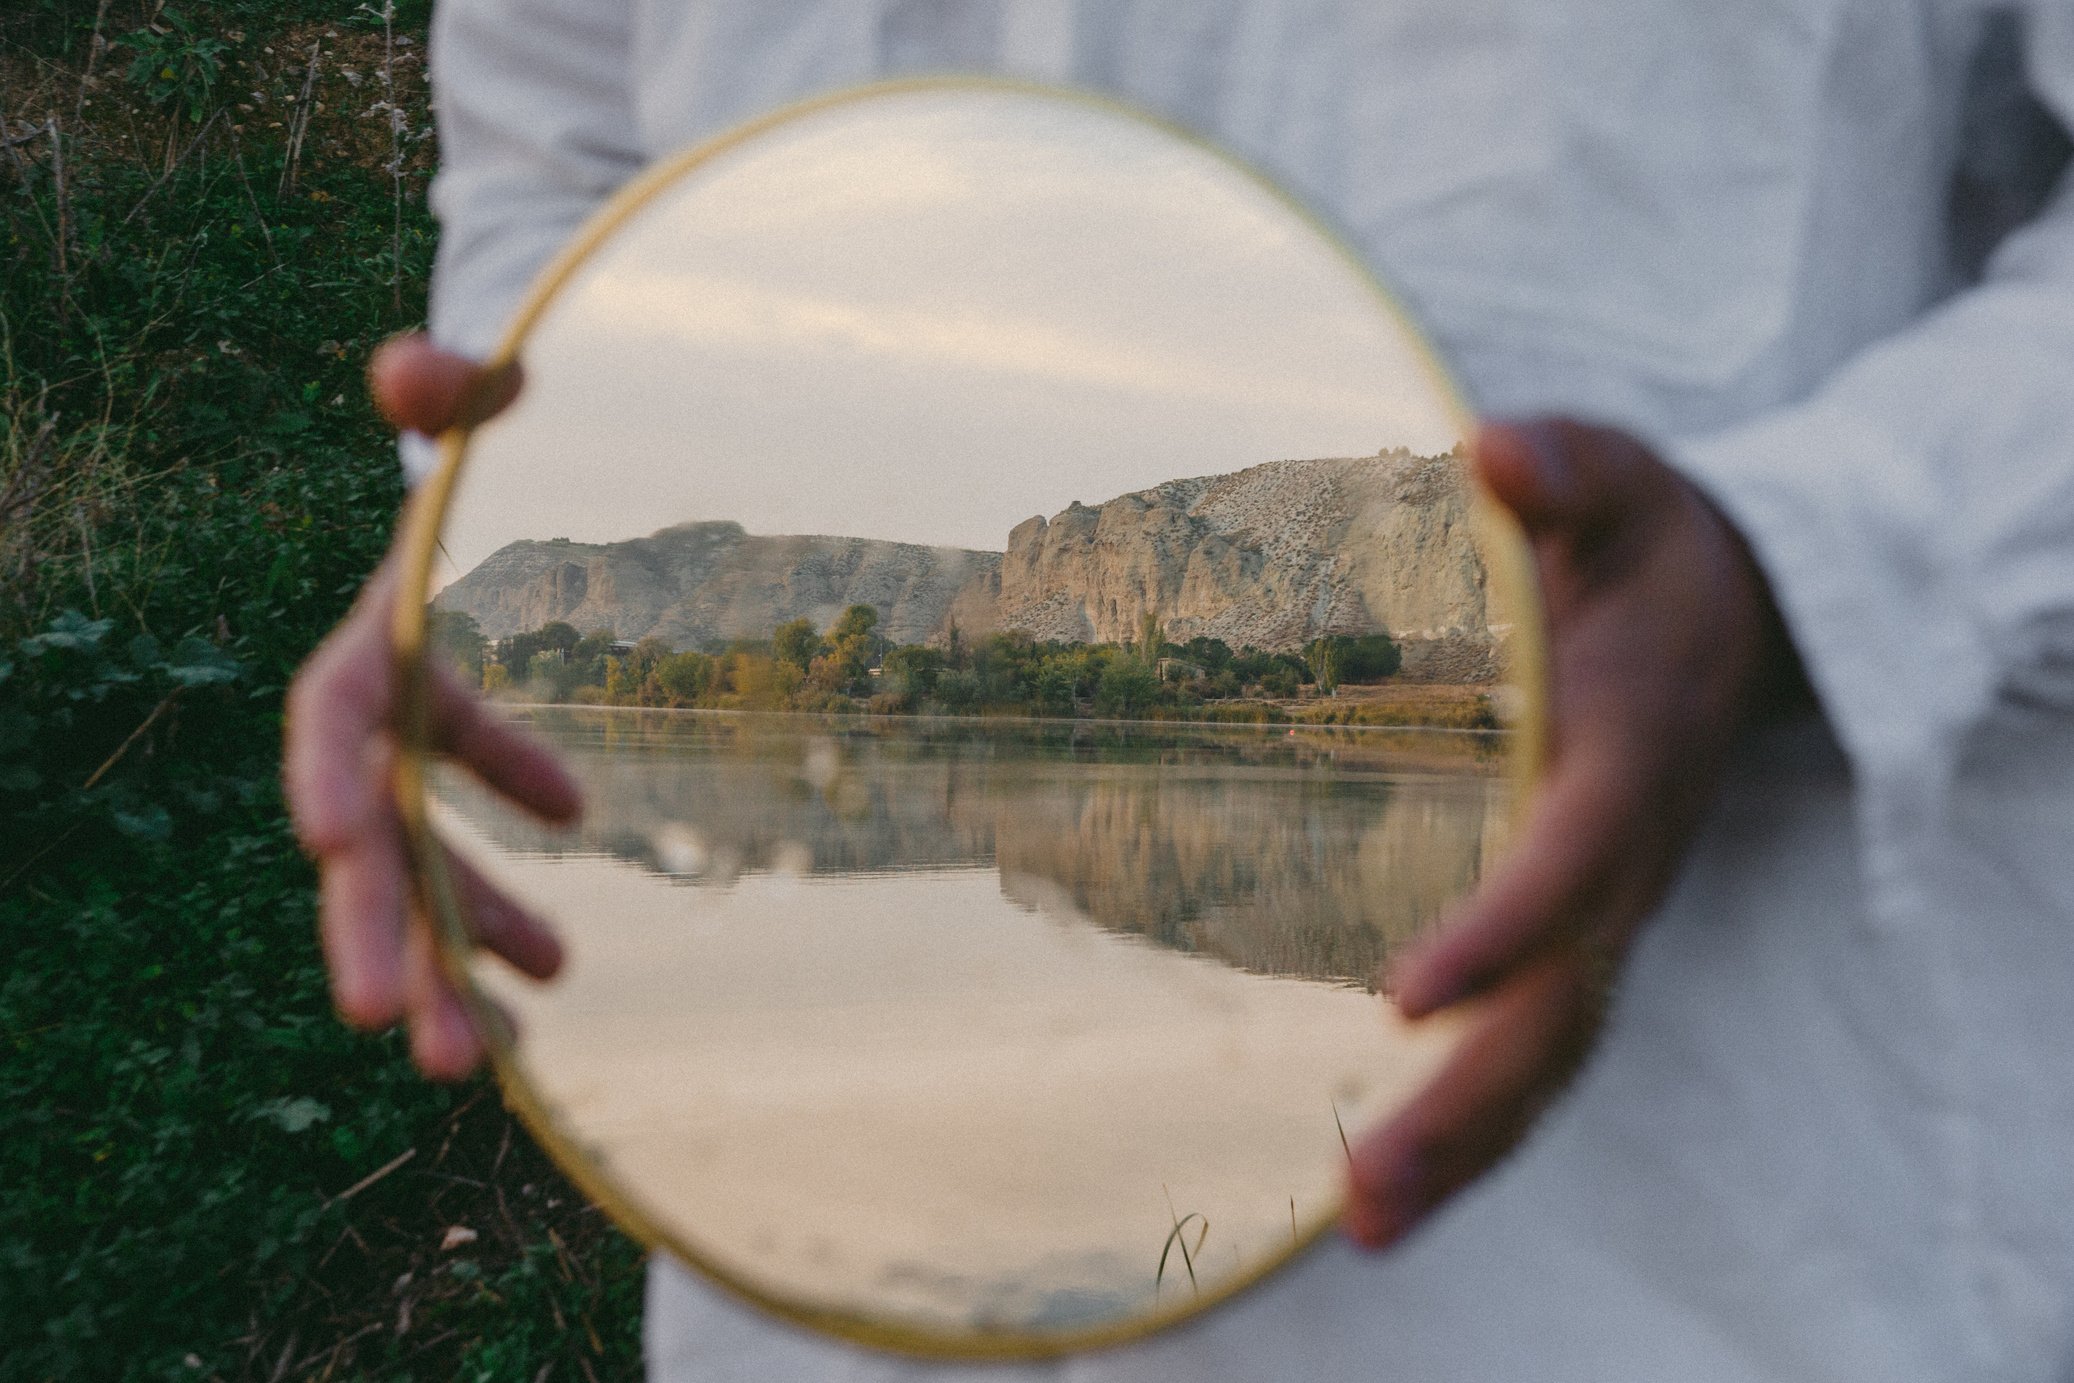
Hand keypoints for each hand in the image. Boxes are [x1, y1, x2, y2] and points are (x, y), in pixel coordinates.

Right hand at [283, 335, 574, 1078]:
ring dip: (452, 961)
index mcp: (371, 636)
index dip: (332, 770)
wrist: (478, 465)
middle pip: (369, 835)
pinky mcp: (454, 763)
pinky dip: (505, 906)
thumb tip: (409, 368)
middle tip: (404, 1032)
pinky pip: (470, 849)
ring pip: (422, 875)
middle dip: (381, 929)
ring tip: (502, 1060)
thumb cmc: (479, 427)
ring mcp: (414, 749)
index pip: (335, 712)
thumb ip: (451, 385)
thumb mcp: (479, 396)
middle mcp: (378, 711)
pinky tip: (554, 971)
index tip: (341, 842)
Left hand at [1343, 418, 1809, 1248]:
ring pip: (1555, 1053)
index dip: (1502, 929)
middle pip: (1563, 1009)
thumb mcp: (1619, 477)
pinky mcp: (1581, 930)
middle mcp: (1627, 857)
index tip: (1404, 993)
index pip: (1570, 860)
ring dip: (1468, 1146)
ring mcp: (1609, 908)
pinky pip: (1542, 1042)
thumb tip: (1495, 451)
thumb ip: (1568, 466)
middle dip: (1469, 1106)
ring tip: (1364, 1225)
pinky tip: (1396, 1176)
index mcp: (1630, 753)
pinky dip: (1480, 1120)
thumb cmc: (1651, 544)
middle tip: (1363, 1194)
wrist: (1737, 607)